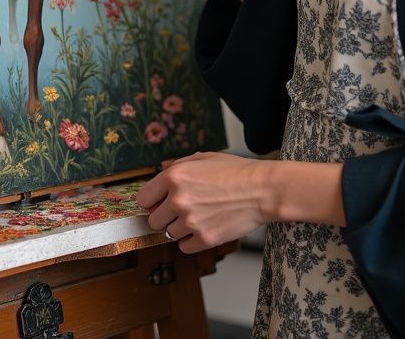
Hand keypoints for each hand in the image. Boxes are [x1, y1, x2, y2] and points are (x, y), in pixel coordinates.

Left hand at [137, 151, 269, 253]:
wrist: (261, 190)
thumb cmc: (235, 171)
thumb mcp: (203, 158)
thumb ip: (178, 165)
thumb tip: (161, 170)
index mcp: (175, 176)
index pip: (143, 198)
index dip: (152, 201)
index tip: (159, 203)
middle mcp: (178, 200)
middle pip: (154, 221)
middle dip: (164, 216)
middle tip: (180, 211)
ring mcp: (191, 221)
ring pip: (169, 234)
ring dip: (179, 228)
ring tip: (198, 217)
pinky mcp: (205, 239)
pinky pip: (184, 247)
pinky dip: (191, 241)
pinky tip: (202, 228)